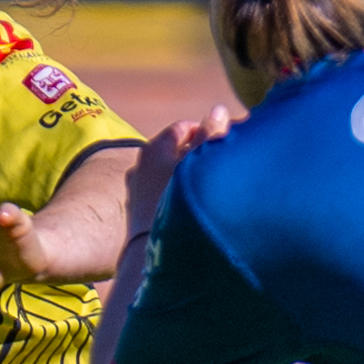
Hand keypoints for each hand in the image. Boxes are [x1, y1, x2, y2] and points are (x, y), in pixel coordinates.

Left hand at [122, 104, 234, 237]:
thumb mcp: (202, 162)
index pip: (183, 128)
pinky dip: (178, 195)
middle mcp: (140, 166)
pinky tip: (195, 208)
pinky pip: (163, 195)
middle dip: (198, 154)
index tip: (226, 141)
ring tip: (211, 188)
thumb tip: (217, 111)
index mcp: (154, 148)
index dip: (206, 131)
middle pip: (175, 151)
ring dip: (189, 177)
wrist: (158, 252)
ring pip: (169, 175)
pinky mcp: (140, 215)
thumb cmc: (182, 202)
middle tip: (221, 164)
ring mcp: (138, 191)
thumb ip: (212, 135)